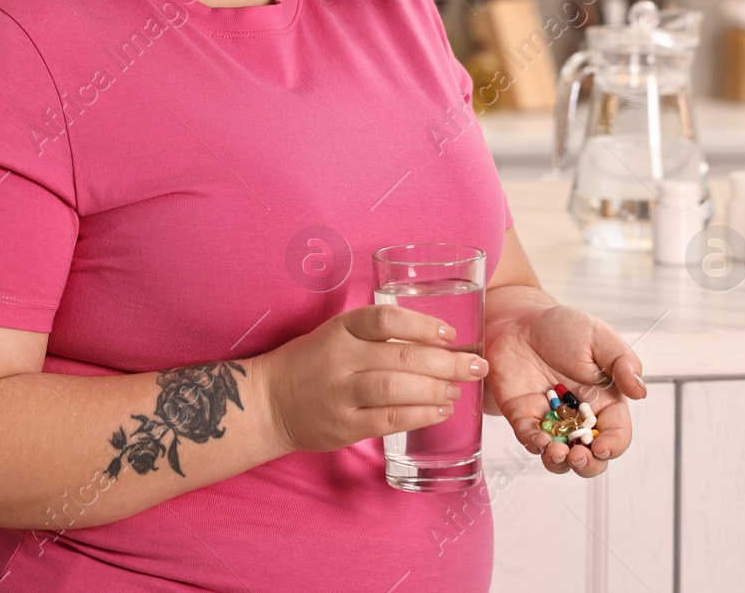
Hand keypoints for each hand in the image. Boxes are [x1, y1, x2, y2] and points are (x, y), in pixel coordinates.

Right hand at [258, 304, 488, 453]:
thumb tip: (439, 341)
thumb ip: (379, 334)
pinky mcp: (342, 426)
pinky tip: (440, 412)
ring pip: (396, 389)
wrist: (268, 402)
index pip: (386, 319)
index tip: (450, 333)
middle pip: (401, 356)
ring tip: (458, 390)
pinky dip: (418, 416)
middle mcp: (340, 358)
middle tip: (475, 366)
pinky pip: (387, 420)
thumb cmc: (314, 363)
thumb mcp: (339, 334)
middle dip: (446, 362)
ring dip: (435, 390)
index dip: (422, 324)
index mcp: (341, 329)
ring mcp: (340, 394)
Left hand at [484, 303, 646, 476]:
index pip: (617, 435)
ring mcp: (551, 422)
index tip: (601, 445)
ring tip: (557, 451)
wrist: (522, 322)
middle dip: (587, 465)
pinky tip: (537, 439)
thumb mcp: (599, 338)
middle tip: (578, 455)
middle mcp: (579, 419)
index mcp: (605, 402)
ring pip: (559, 459)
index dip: (613, 446)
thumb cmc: (565, 329)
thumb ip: (623, 363)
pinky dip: (534, 445)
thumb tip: (641, 392)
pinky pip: (529, 440)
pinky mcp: (524, 418)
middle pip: (591, 458)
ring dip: (559, 462)